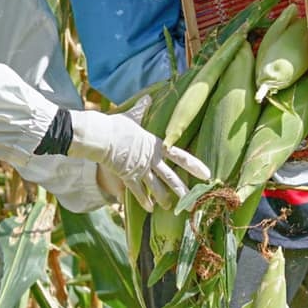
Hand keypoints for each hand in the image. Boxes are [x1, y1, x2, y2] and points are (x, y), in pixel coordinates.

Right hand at [69, 110, 210, 209]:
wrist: (100, 136)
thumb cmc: (116, 125)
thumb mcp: (131, 115)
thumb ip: (141, 109)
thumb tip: (148, 98)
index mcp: (156, 145)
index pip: (180, 156)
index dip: (194, 166)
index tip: (207, 174)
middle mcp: (151, 159)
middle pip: (171, 178)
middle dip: (183, 191)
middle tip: (193, 203)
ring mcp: (140, 170)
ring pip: (156, 188)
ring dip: (164, 199)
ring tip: (171, 208)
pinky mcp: (127, 176)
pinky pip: (138, 192)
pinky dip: (144, 200)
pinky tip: (150, 209)